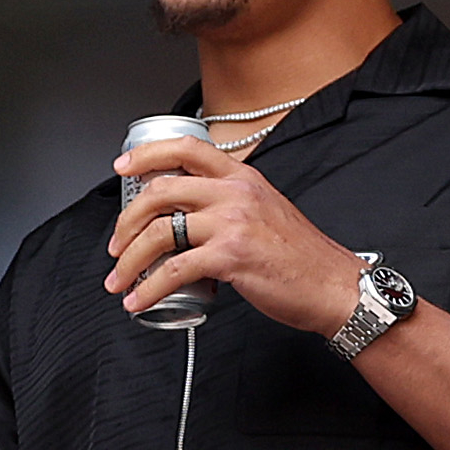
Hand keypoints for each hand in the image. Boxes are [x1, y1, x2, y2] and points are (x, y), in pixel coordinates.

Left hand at [106, 136, 363, 334]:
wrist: (334, 285)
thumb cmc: (303, 256)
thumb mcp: (267, 210)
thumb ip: (233, 204)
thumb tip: (192, 217)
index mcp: (243, 177)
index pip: (186, 149)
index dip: (146, 154)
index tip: (122, 167)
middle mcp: (235, 192)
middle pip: (161, 191)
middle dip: (126, 221)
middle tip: (116, 244)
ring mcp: (232, 222)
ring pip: (160, 231)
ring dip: (129, 260)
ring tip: (119, 280)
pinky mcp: (231, 256)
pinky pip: (174, 270)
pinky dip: (149, 288)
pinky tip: (139, 300)